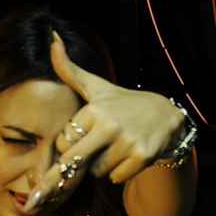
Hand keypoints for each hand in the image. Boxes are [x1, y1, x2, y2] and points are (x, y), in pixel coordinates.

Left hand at [22, 32, 188, 212]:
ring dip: (101, 166)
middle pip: (75, 161)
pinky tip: (127, 156)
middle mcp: (110, 126)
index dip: (70, 143)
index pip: (63, 142)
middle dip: (78, 163)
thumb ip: (69, 69)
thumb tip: (51, 37)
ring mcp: (127, 143)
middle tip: (92, 151)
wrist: (163, 115)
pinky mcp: (141, 159)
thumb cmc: (121, 102)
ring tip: (113, 149)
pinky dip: (118, 173)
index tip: (82, 135)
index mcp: (95, 110)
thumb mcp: (96, 86)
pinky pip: (115, 178)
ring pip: (96, 172)